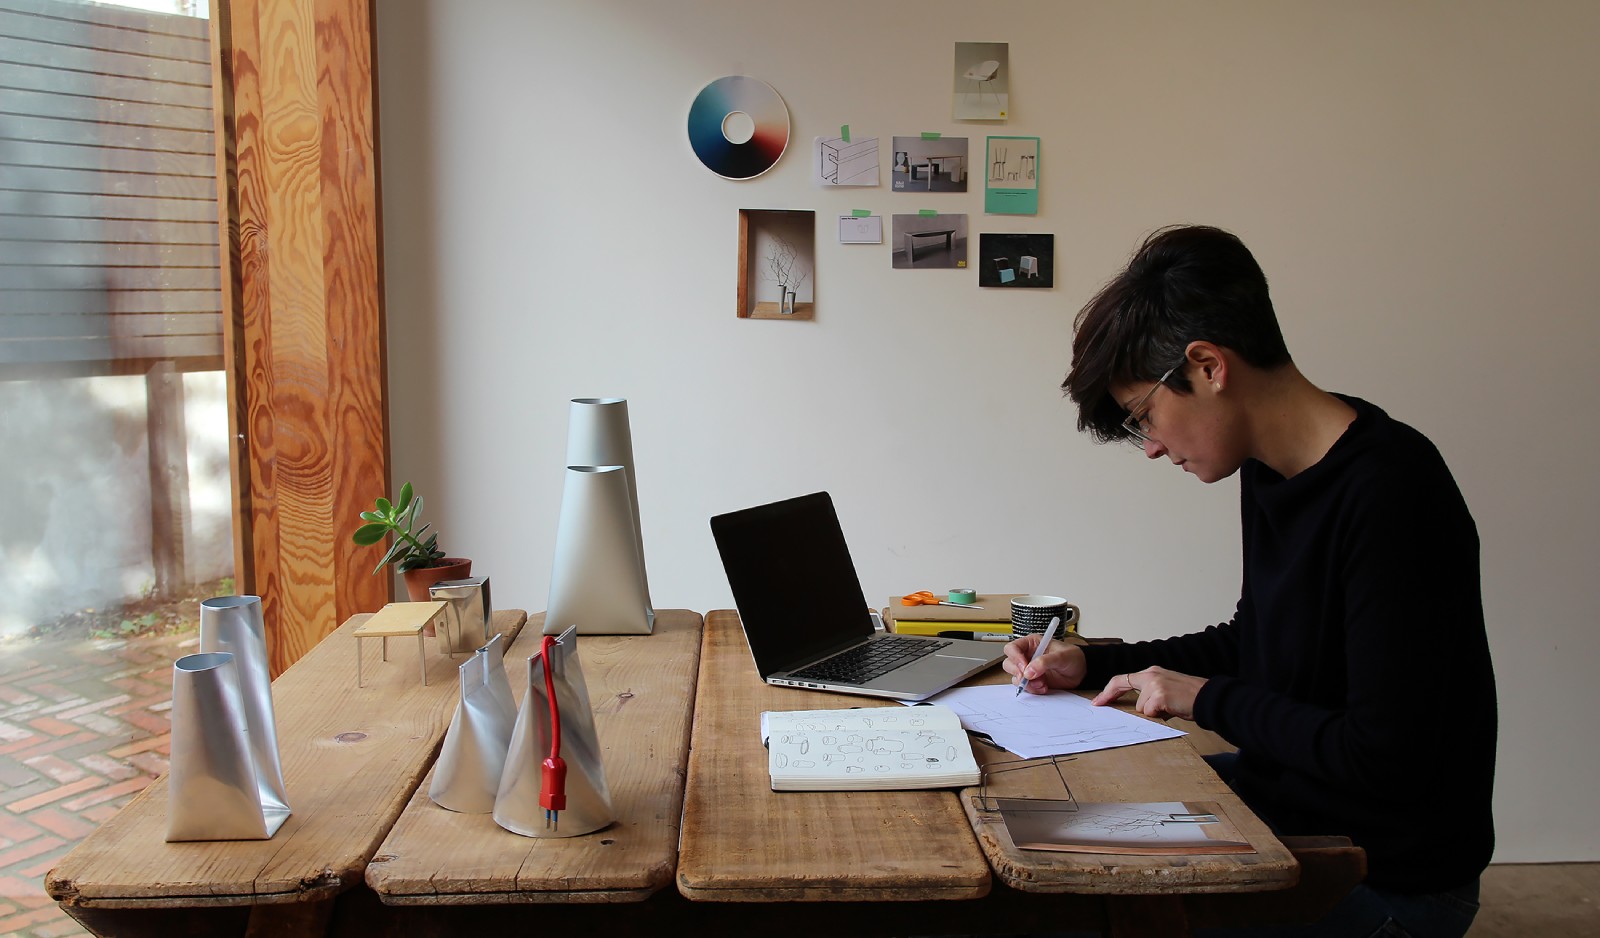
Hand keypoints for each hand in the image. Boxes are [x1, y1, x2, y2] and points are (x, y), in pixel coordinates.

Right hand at [1001, 635, 1085, 694]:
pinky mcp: (1033, 681)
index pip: (1013, 648)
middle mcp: (1027, 656)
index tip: (1024, 667)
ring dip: (1027, 683)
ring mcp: (1029, 669)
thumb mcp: (1061, 656)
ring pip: (1015, 677)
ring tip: (1042, 683)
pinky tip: (1044, 687)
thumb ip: (1044, 662)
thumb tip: (1029, 671)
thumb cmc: (1073, 658)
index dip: (1015, 658)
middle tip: (1030, 678)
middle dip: (1019, 673)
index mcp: (1032, 643)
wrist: (1082, 672)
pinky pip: (1024, 687)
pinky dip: (1032, 690)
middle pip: (1009, 664)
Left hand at [1092, 666, 1206, 720]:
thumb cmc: (1190, 697)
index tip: (1098, 700)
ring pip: (1140, 707)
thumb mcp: (1167, 690)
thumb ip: (1150, 695)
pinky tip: (1172, 710)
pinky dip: (1159, 716)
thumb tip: (1137, 710)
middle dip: (1112, 697)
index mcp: (1152, 673)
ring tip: (1169, 708)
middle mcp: (1151, 675)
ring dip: (1152, 713)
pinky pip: (1150, 713)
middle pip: (1123, 687)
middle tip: (1099, 704)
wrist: (1209, 697)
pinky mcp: (1159, 695)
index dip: (1109, 690)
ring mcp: (1154, 684)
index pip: (1123, 679)